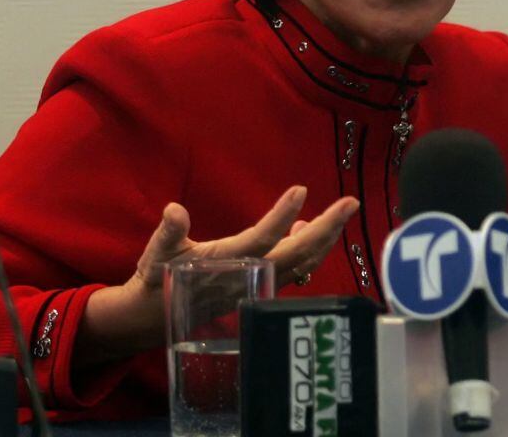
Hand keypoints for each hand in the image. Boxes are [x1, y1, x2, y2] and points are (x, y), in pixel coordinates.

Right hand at [76, 186, 357, 365]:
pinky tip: (311, 228)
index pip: (262, 238)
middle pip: (297, 253)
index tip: (301, 190)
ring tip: (343, 212)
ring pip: (303, 262)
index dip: (282, 216)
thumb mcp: (156, 253)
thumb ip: (169, 233)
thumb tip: (174, 211)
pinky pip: (297, 269)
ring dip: (326, 238)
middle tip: (351, 202)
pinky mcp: (264, 286)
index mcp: (226, 263)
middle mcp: (250, 276)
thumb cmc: (158, 278)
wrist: (156, 317)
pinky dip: (312, 249)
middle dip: (327, 228)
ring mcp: (261, 283)